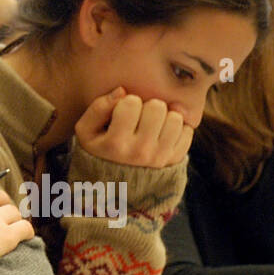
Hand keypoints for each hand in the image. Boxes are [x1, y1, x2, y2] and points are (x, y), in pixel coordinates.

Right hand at [75, 87, 192, 168]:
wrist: (113, 184)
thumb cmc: (99, 149)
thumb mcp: (86, 130)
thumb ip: (99, 107)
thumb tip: (122, 91)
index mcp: (116, 144)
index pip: (131, 102)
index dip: (126, 102)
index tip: (121, 112)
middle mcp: (140, 152)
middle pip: (157, 107)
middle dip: (147, 106)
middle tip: (139, 117)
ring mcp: (160, 157)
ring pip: (175, 118)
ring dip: (164, 116)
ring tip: (152, 124)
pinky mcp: (174, 160)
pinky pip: (187, 131)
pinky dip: (177, 128)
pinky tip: (162, 132)